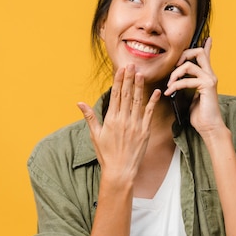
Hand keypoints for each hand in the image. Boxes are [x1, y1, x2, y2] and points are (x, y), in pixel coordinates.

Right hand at [77, 64, 160, 182]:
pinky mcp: (145, 131)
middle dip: (129, 79)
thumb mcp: (95, 135)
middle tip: (132, 65)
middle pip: (126, 95)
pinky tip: (156, 92)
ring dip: (139, 87)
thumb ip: (90, 117)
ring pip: (137, 101)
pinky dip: (153, 102)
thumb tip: (79, 103)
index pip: (115, 95)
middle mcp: (123, 120)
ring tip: (141, 74)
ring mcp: (135, 125)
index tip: (121, 69)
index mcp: (111, 119)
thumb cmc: (106, 154)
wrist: (120, 171)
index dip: (119, 81)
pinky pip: (149, 114)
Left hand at [164, 37, 224, 133]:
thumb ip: (188, 85)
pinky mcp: (207, 86)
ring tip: (169, 84)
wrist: (209, 127)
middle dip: (183, 55)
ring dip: (175, 73)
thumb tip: (178, 81)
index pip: (207, 56)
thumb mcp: (191, 96)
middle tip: (174, 66)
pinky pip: (187, 79)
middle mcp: (210, 75)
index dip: (207, 45)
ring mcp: (210, 79)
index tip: (208, 38)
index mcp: (207, 76)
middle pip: (198, 52)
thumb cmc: (200, 114)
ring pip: (190, 64)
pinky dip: (175, 85)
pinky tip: (169, 92)